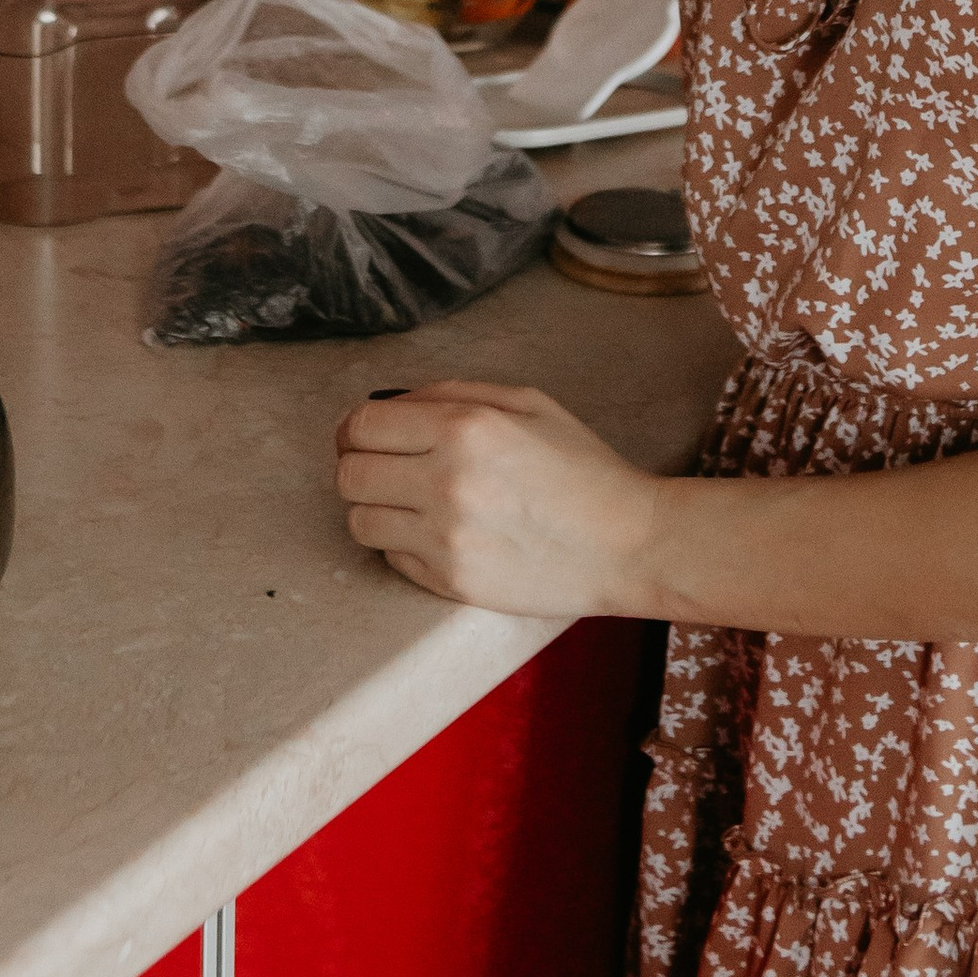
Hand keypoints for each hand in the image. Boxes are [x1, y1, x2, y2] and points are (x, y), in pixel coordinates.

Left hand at [332, 381, 663, 617]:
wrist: (628, 544)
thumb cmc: (581, 469)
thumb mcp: (525, 402)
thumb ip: (451, 393)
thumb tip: (391, 403)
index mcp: (465, 428)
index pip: (362, 426)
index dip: (355, 429)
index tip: (364, 435)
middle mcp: (447, 481)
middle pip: (349, 475)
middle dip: (360, 466)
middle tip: (386, 468)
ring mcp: (446, 538)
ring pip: (359, 522)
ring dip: (377, 509)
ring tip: (411, 503)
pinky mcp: (451, 582)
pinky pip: (392, 559)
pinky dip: (404, 545)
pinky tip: (441, 535)